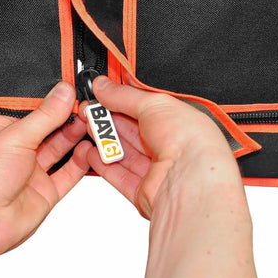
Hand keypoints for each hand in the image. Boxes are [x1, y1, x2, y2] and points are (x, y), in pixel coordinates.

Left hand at [0, 81, 87, 258]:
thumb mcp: (14, 137)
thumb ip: (44, 116)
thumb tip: (63, 94)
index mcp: (3, 131)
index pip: (34, 110)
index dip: (53, 102)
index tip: (71, 94)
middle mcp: (18, 150)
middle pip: (50, 128)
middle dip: (68, 118)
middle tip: (85, 109)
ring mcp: (32, 171)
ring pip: (60, 149)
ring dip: (75, 136)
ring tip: (89, 124)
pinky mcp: (45, 190)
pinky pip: (68, 173)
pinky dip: (80, 162)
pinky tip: (87, 150)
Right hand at [76, 76, 258, 277]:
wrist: (191, 182)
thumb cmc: (189, 141)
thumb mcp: (154, 103)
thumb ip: (124, 95)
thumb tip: (103, 85)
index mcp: (177, 122)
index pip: (143, 108)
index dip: (121, 100)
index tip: (100, 94)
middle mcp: (168, 146)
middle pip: (130, 130)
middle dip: (108, 119)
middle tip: (89, 110)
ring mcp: (156, 170)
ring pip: (123, 152)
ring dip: (103, 140)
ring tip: (86, 127)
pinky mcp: (143, 191)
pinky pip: (118, 175)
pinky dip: (102, 164)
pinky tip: (90, 152)